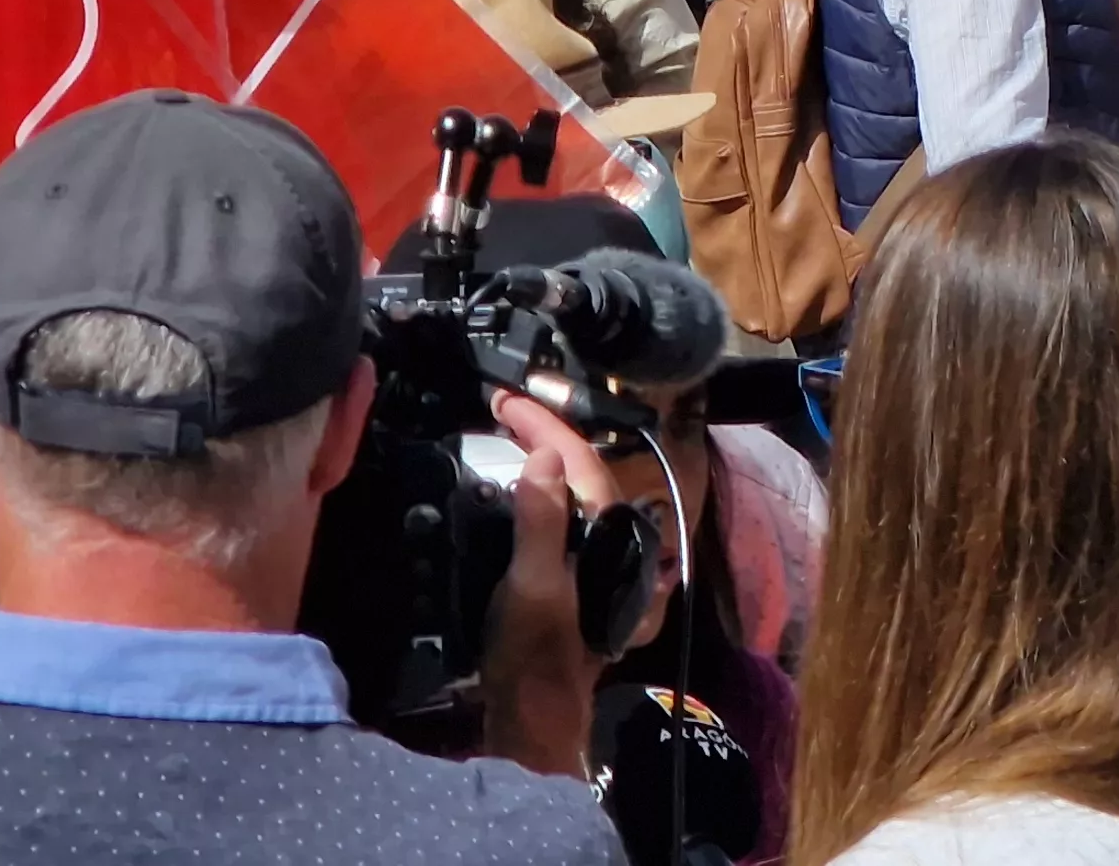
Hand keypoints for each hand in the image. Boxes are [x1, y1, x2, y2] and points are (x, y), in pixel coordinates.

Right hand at [480, 393, 646, 781]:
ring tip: (510, 433)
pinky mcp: (577, 579)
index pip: (583, 464)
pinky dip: (542, 492)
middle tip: (503, 409)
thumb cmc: (534, 656)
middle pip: (587, 472)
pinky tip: (519, 486)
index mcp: (611, 540)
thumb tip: (546, 456)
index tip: (505, 400)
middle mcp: (615, 546)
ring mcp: (599, 562)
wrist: (536, 719)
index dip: (546, 426)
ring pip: (578, 493)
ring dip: (547, 459)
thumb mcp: (532, 588)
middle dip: (549, 433)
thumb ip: (543, 523)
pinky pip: (564, 518)